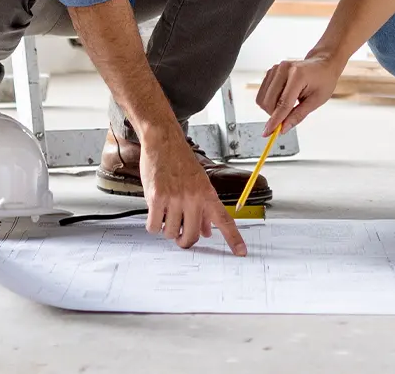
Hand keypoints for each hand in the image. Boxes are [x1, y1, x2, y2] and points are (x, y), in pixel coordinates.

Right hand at [138, 131, 246, 255]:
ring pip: (171, 232)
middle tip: (180, 237)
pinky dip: (153, 225)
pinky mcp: (157, 197)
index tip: (241, 253)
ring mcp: (175, 198)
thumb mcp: (199, 183)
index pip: (224, 220)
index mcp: (208, 194)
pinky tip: (155, 213)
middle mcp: (194, 198)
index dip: (233, 239)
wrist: (163, 142)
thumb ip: (204, 209)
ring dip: (167, 229)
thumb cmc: (181, 161)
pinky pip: (154, 226)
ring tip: (166, 215)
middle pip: (191, 236)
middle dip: (184, 241)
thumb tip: (207, 231)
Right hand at [256, 51, 346, 134]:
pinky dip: (270, 101)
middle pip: (269, 102)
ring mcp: (275, 69)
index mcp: (298, 75)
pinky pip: (263, 93)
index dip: (275, 121)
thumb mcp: (316, 101)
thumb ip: (298, 116)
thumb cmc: (323, 80)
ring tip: (288, 106)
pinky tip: (283, 99)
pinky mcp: (271, 71)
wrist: (323, 64)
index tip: (268, 133)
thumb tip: (283, 128)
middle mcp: (283, 69)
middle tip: (287, 119)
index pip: (283, 103)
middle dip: (274, 116)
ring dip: (271, 109)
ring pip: (263, 98)